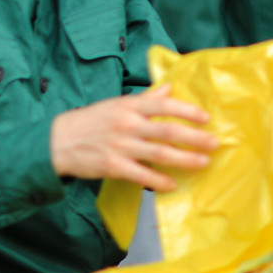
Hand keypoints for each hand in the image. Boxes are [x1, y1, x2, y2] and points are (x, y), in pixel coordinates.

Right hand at [50, 84, 216, 191]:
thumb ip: (145, 98)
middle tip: (214, 143)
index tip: (206, 118)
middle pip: (168, 131)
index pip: (165, 105)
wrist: (58, 141)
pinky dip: (159, 180)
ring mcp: (121, 146)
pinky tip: (173, 184)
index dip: (188, 111)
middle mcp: (128, 124)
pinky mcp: (113, 166)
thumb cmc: (91, 120)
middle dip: (195, 138)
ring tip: (203, 163)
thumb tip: (169, 88)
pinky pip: (142, 175)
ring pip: (160, 153)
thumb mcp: (117, 103)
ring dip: (185, 159)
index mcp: (130, 105)